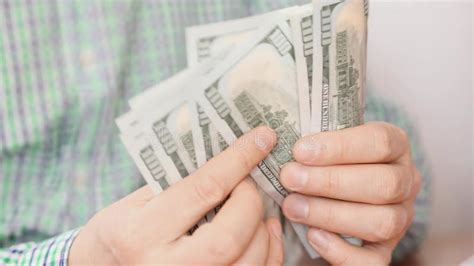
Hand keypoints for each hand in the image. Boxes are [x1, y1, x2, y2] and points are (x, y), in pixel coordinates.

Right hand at [69, 127, 283, 264]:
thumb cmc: (118, 234)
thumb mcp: (134, 202)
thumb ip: (177, 184)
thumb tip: (227, 157)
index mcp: (140, 233)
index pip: (203, 189)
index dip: (239, 159)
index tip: (262, 138)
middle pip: (229, 236)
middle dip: (251, 202)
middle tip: (251, 183)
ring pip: (247, 264)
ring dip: (265, 231)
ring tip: (261, 209)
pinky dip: (270, 254)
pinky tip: (265, 233)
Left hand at [281, 122, 420, 264]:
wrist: (341, 184)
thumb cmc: (331, 158)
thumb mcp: (330, 140)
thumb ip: (316, 141)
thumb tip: (273, 138)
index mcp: (396, 146)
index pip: (379, 142)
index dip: (339, 146)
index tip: (299, 150)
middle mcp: (405, 181)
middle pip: (383, 184)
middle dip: (330, 182)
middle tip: (289, 178)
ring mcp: (400, 218)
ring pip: (381, 223)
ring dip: (330, 215)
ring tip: (292, 206)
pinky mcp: (385, 249)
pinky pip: (374, 261)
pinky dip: (342, 251)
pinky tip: (313, 236)